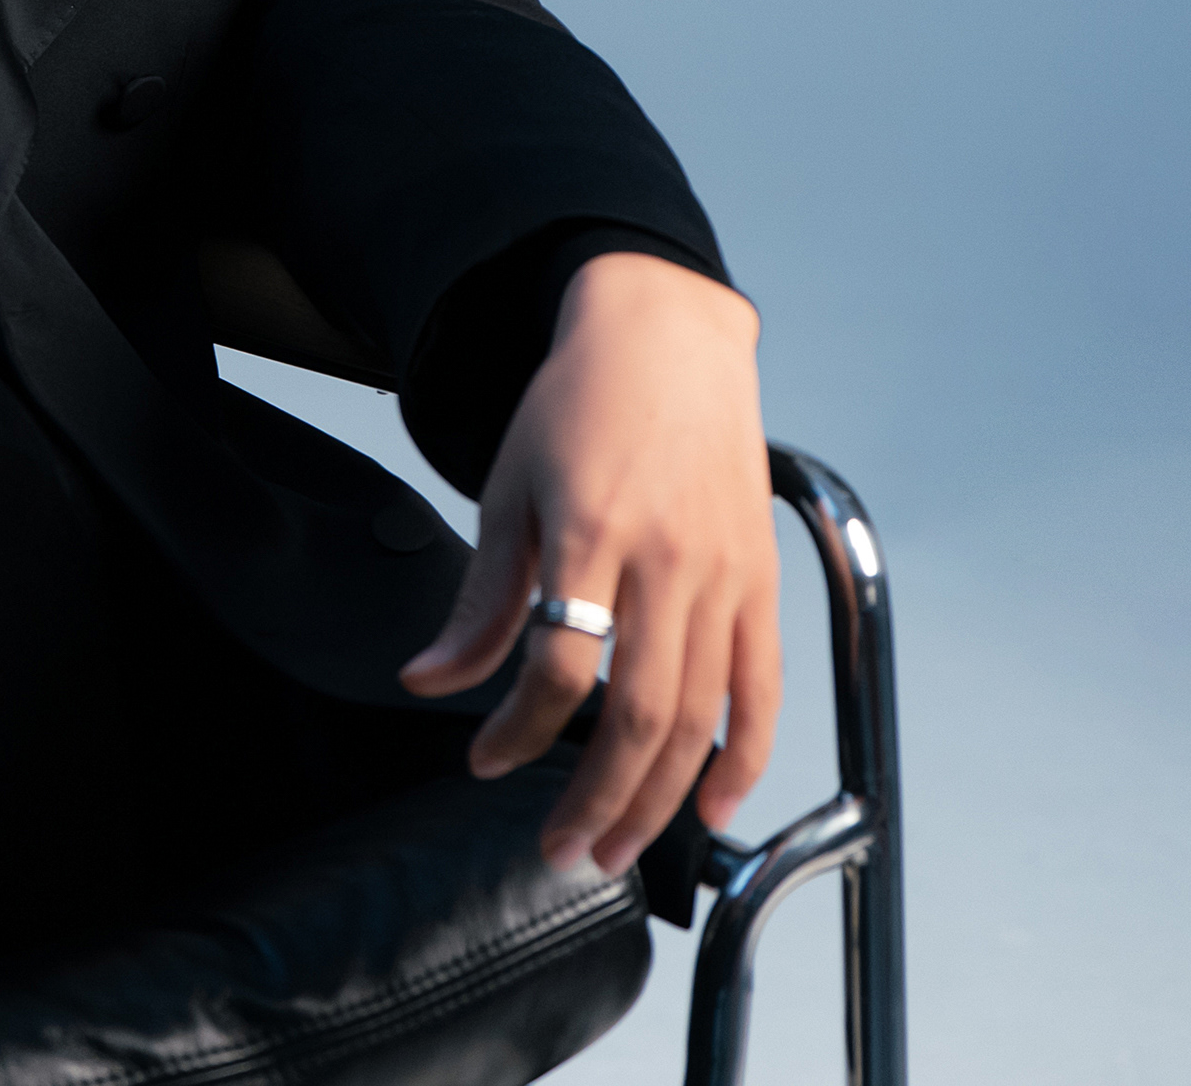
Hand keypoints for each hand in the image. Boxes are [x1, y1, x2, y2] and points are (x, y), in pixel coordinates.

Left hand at [397, 252, 779, 876]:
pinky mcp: (762, 582)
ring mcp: (726, 575)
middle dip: (597, 797)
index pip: (561, 665)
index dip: (520, 730)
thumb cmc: (576, 409)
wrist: (667, 341)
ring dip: (660, 798)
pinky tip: (711, 806)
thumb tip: (428, 681)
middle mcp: (669, 560)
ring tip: (614, 845)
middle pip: (640, 712)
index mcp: (591, 530)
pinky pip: (761, 688)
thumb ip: (481, 599)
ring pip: (701, 716)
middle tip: (560, 849)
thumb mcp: (507, 490)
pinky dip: (743, 756)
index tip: (485, 761)